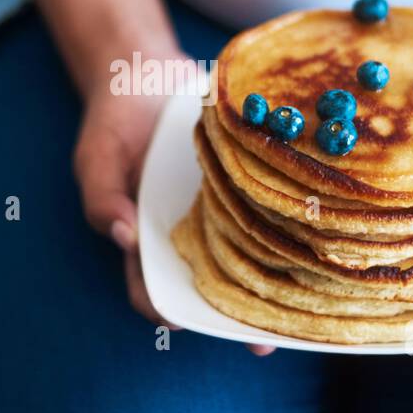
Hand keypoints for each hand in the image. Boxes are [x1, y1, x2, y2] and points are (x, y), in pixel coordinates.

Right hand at [73, 58, 275, 355]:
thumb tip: (125, 235)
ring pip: (245, 258)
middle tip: (265, 341)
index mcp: (144, 240)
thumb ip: (103, 199)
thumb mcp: (97, 157)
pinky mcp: (245, 186)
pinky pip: (265, 214)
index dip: (171, 311)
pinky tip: (315, 245)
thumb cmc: (113, 121)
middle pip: (210, 286)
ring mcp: (217, 212)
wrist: (148, 71)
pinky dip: (287, 232)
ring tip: (303, 313)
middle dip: (236, 317)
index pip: (153, 290)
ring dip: (271, 286)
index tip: (190, 322)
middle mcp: (185, 233)